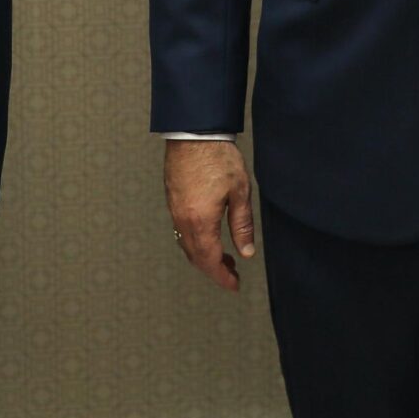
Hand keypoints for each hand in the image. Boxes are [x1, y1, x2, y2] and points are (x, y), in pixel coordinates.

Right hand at [166, 139, 255, 290]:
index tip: (234, 285)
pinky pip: (181, 231)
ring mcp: (174, 210)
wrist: (193, 132)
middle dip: (214, 270)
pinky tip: (208, 236)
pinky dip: (195, 242)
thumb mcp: (240, 192)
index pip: (209, 260)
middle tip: (232, 273)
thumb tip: (246, 253)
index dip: (222, 277)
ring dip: (204, 256)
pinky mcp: (172, 200)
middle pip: (195, 257)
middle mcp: (183, 219)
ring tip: (224, 256)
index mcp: (201, 221)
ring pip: (186, 245)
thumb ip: (242, 225)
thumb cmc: (218, 158)